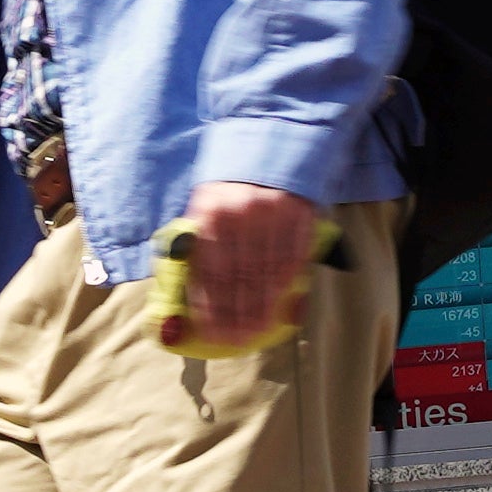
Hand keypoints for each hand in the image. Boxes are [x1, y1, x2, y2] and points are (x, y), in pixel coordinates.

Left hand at [170, 181, 319, 347]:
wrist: (264, 152)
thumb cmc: (227, 194)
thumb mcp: (204, 211)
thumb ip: (199, 249)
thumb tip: (192, 296)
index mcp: (210, 214)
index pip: (210, 270)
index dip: (212, 305)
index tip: (213, 332)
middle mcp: (241, 214)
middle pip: (239, 275)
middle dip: (237, 313)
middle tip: (237, 339)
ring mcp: (274, 213)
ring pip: (267, 270)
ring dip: (262, 306)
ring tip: (256, 331)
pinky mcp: (299, 213)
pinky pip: (292, 256)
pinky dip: (285, 284)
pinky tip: (279, 304)